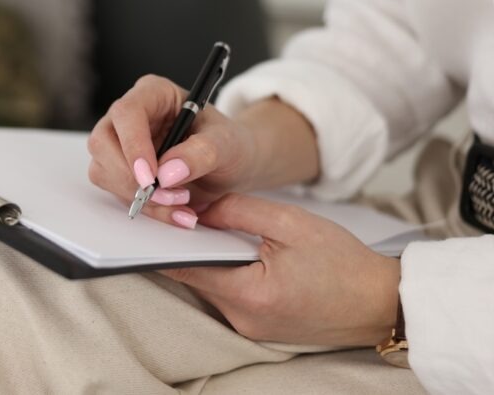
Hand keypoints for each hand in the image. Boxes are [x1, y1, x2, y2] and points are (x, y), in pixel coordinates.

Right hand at [87, 74, 258, 227]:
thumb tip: (168, 173)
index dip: (133, 145)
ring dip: (138, 196)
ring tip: (180, 205)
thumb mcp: (227, 144)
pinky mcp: (119, 170)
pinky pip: (116, 191)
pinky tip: (173, 212)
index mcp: (153, 93)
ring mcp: (119, 143)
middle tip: (168, 197)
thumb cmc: (228, 144)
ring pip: (103, 169)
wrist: (229, 166)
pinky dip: (144, 208)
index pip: (127, 113)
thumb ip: (202, 153)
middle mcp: (129, 116)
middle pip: (103, 141)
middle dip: (131, 177)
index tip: (151, 178)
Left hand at [161, 193, 400, 345]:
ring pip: (208, 284)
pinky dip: (223, 270)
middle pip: (193, 275)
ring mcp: (249, 327)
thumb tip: (197, 204)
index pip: (185, 266)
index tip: (148, 215)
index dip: (162, 240)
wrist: (384, 304)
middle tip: (173, 210)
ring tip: (202, 224)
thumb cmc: (344, 263)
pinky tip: (228, 248)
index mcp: (250, 294)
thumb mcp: (290, 222)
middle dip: (184, 244)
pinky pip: (226, 294)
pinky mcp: (257, 326)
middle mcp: (242, 318)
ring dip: (205, 257)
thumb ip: (237, 209)